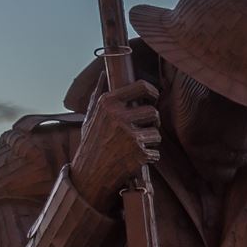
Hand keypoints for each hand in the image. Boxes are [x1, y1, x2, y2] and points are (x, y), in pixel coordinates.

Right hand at [69, 82, 160, 209]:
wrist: (90, 173)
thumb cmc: (91, 142)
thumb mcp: (90, 116)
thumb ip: (98, 94)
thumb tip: (103, 73)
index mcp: (108, 103)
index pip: (141, 86)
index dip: (152, 91)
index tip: (153, 97)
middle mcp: (118, 116)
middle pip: (153, 112)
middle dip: (153, 121)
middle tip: (146, 127)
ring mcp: (129, 135)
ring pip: (156, 133)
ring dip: (151, 141)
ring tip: (137, 145)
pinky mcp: (139, 153)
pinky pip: (156, 152)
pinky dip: (149, 157)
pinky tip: (136, 159)